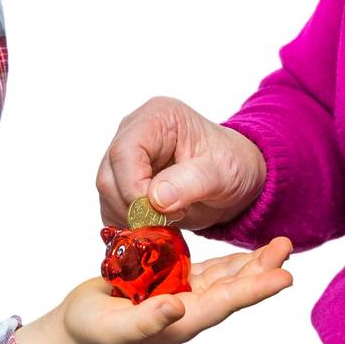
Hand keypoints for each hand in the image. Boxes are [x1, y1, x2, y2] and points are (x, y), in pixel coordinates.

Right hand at [15, 237, 294, 343]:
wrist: (76, 331)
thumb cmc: (94, 333)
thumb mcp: (118, 327)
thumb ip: (148, 319)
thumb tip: (178, 308)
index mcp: (183, 319)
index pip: (227, 301)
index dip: (257, 288)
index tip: (285, 275)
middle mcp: (189, 307)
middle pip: (234, 286)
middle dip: (262, 267)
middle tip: (287, 245)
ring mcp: (181, 294)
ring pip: (224, 276)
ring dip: (250, 262)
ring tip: (277, 245)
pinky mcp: (169, 283)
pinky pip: (205, 270)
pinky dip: (226, 260)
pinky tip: (240, 251)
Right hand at [96, 96, 266, 229]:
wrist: (237, 176)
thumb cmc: (233, 164)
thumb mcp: (222, 173)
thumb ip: (189, 183)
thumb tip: (155, 199)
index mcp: (156, 118)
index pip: (124, 153)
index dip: (134, 188)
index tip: (162, 213)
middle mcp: (133, 133)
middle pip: (109, 176)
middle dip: (134, 208)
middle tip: (168, 221)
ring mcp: (126, 158)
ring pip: (107, 195)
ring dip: (132, 218)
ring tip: (169, 221)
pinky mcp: (124, 182)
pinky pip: (112, 208)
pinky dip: (130, 224)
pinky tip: (158, 225)